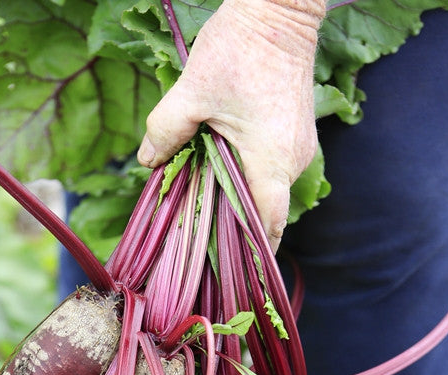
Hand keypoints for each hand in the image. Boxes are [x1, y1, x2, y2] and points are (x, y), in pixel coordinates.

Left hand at [137, 0, 324, 252]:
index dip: (253, 255)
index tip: (235, 275)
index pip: (268, 226)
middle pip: (264, 211)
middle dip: (234, 224)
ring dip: (238, 194)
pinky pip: (272, 168)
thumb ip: (165, 132)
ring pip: (267, 189)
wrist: (279, 10)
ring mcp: (299, 148)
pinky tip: (221, 164)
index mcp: (271, 162)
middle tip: (199, 231)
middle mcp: (292, 162)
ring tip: (204, 193)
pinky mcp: (296, 134)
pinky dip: (249, 173)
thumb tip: (147, 163)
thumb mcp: (191, 91)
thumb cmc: (239, 48)